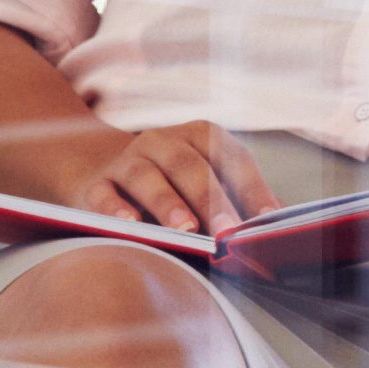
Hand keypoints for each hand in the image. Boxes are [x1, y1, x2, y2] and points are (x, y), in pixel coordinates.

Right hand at [72, 119, 277, 233]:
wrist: (102, 172)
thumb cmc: (172, 186)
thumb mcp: (204, 182)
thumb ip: (236, 199)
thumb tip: (274, 230)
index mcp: (199, 136)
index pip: (231, 157)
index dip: (251, 187)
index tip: (268, 221)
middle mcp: (162, 141)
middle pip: (189, 166)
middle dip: (211, 199)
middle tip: (227, 231)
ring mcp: (126, 161)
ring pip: (146, 176)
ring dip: (167, 202)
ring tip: (185, 229)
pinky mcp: (94, 184)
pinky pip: (103, 194)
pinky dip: (115, 209)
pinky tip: (130, 225)